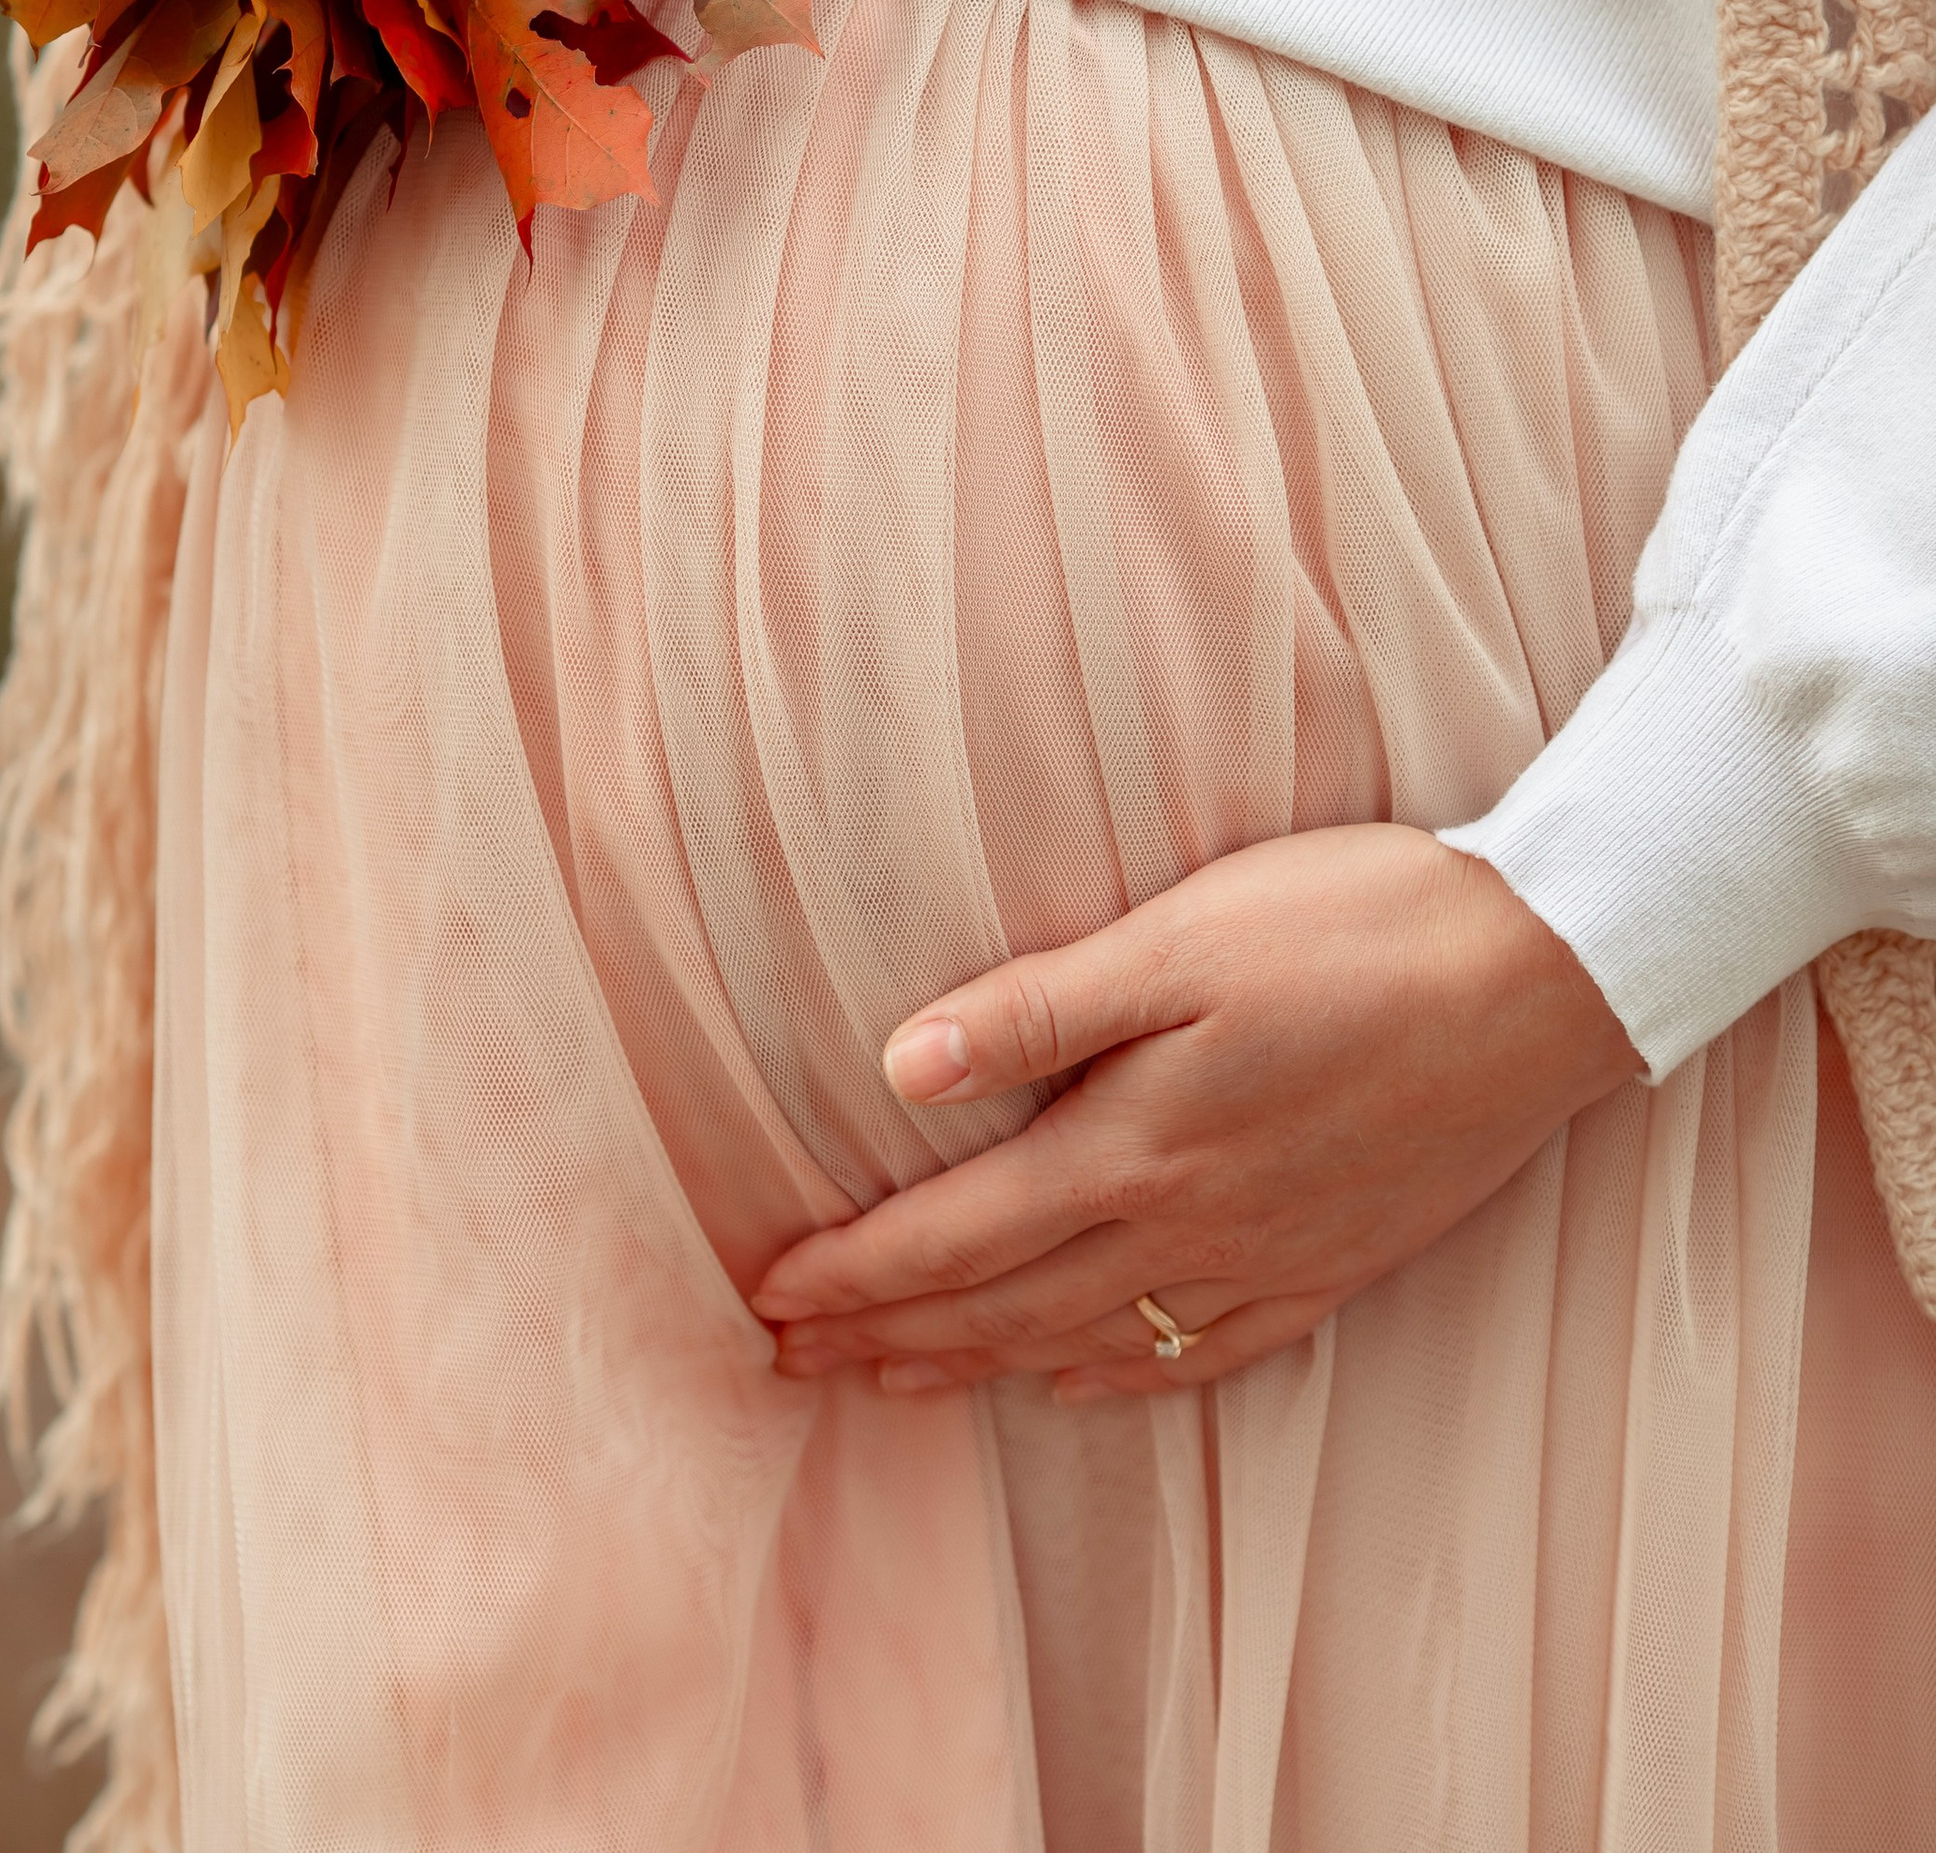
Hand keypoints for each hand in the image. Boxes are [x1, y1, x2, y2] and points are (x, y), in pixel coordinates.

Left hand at [750, 825, 1640, 1398]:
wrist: (1545, 977)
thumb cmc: (1354, 925)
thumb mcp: (1182, 939)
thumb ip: (1040, 1010)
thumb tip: (897, 1067)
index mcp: (1136, 1146)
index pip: (953, 1234)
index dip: (853, 1274)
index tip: (764, 1299)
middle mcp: (1189, 1225)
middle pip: (1003, 1306)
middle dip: (887, 1337)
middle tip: (787, 1364)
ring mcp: (1266, 1255)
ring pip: (1087, 1341)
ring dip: (978, 1368)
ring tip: (894, 1384)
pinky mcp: (1335, 1260)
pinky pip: (1199, 1352)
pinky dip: (1118, 1378)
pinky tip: (1078, 1384)